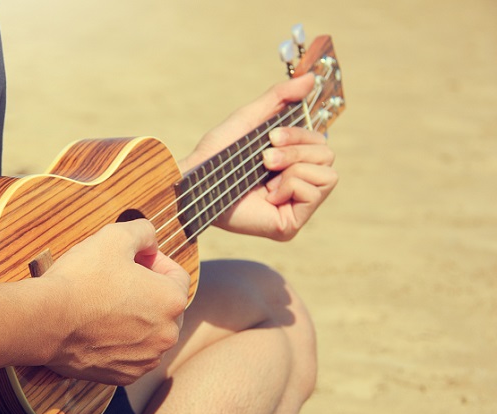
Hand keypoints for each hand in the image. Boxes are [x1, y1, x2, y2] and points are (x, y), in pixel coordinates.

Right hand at [39, 219, 189, 385]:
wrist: (45, 321)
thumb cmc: (80, 279)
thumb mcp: (114, 237)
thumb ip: (142, 231)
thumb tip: (151, 240)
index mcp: (171, 301)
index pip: (177, 275)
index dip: (155, 261)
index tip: (133, 259)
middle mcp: (167, 335)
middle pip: (165, 306)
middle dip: (147, 291)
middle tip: (117, 280)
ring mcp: (146, 359)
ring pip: (149, 332)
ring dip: (135, 317)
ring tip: (105, 304)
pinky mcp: (123, 376)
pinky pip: (130, 354)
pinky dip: (120, 342)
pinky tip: (98, 327)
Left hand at [183, 74, 337, 240]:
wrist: (196, 181)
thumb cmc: (217, 154)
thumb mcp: (250, 118)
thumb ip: (279, 97)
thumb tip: (310, 78)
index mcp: (290, 162)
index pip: (320, 141)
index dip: (301, 134)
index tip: (272, 136)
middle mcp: (296, 184)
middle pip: (327, 154)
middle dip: (295, 150)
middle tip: (265, 158)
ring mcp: (295, 206)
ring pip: (327, 174)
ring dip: (293, 166)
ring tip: (266, 173)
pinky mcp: (291, 225)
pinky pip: (315, 193)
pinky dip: (290, 186)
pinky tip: (268, 196)